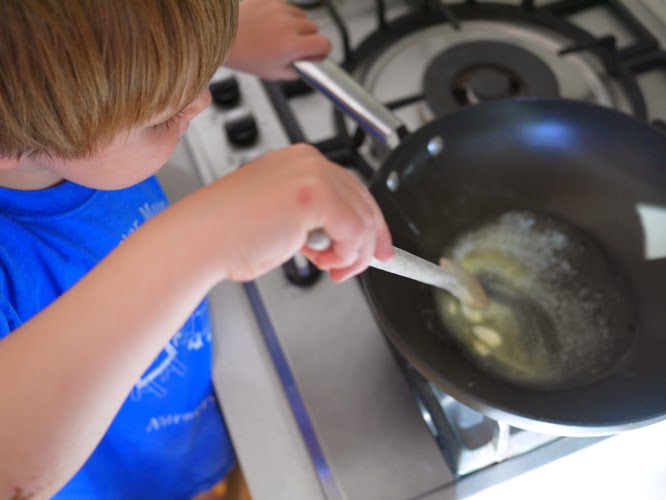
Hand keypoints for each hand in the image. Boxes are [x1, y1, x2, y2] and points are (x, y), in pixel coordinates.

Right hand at [190, 144, 392, 281]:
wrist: (199, 239)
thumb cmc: (227, 235)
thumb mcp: (282, 220)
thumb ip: (314, 221)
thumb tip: (343, 238)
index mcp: (297, 162)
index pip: (349, 189)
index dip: (367, 222)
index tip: (374, 245)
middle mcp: (307, 161)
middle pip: (363, 200)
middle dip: (366, 241)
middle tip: (359, 266)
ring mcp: (312, 174)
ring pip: (362, 218)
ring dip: (352, 254)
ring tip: (331, 269)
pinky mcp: (315, 194)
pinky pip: (354, 230)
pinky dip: (346, 255)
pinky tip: (325, 263)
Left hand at [224, 0, 330, 79]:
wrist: (221, 36)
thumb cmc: (243, 55)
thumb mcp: (273, 73)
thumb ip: (296, 71)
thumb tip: (308, 66)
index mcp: (290, 45)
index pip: (324, 44)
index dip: (323, 51)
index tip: (317, 54)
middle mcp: (287, 24)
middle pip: (315, 29)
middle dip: (308, 39)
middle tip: (294, 48)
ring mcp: (279, 9)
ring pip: (302, 16)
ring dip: (297, 26)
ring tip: (279, 36)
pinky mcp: (271, 0)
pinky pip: (287, 7)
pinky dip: (284, 16)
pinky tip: (270, 25)